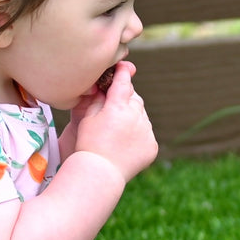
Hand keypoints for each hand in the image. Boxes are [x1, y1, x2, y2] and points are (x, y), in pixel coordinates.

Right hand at [70, 61, 157, 180]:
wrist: (100, 172)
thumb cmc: (88, 143)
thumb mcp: (87, 117)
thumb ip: (99, 99)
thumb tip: (106, 87)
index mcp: (118, 106)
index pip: (123, 82)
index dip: (123, 73)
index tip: (124, 67)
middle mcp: (136, 116)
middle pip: (135, 99)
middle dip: (127, 99)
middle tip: (116, 106)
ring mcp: (146, 132)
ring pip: (142, 116)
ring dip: (134, 118)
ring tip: (119, 130)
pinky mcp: (152, 146)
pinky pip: (147, 134)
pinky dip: (139, 135)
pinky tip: (126, 143)